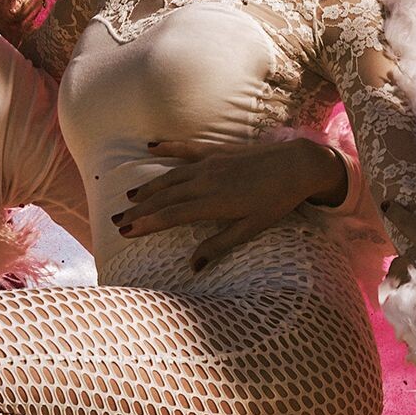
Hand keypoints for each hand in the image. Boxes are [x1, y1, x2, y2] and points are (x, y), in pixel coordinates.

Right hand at [115, 135, 349, 270]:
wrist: (298, 165)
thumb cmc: (277, 201)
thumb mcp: (251, 229)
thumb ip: (219, 245)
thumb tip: (193, 267)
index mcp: (213, 203)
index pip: (171, 215)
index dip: (146, 224)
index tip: (125, 231)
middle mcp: (205, 181)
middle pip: (164, 197)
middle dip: (139, 209)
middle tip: (117, 219)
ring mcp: (210, 163)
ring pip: (170, 176)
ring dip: (148, 187)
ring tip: (129, 197)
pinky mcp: (217, 150)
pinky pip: (186, 148)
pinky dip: (167, 148)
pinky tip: (150, 147)